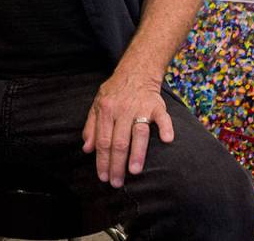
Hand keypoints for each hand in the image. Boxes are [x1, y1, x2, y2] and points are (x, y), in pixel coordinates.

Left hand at [82, 73, 172, 187]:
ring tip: (134, 171)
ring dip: (137, 153)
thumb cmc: (115, 92)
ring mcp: (140, 107)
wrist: (135, 71)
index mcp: (106, 110)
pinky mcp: (157, 105)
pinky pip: (163, 117)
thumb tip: (87, 149)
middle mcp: (122, 109)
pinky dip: (165, 128)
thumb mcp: (97, 105)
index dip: (102, 161)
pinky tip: (167, 140)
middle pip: (119, 141)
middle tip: (117, 183)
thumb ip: (91, 127)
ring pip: (138, 133)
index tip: (103, 177)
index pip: (103, 140)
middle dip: (116, 164)